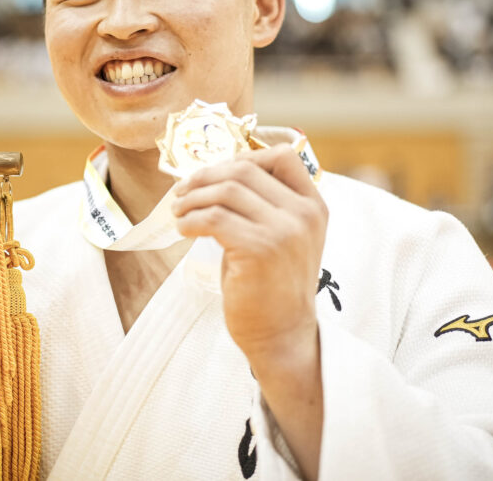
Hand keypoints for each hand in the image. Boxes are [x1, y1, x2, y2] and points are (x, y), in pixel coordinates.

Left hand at [171, 144, 327, 364]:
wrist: (282, 335)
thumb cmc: (273, 287)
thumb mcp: (283, 237)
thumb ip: (264, 206)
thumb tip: (217, 175)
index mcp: (313, 206)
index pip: (283, 156)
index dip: (243, 155)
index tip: (216, 173)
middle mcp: (303, 214)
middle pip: (246, 168)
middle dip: (206, 175)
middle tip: (183, 191)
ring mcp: (284, 231)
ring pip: (227, 189)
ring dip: (193, 198)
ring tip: (179, 212)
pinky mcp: (260, 249)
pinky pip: (214, 218)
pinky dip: (191, 220)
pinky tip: (184, 230)